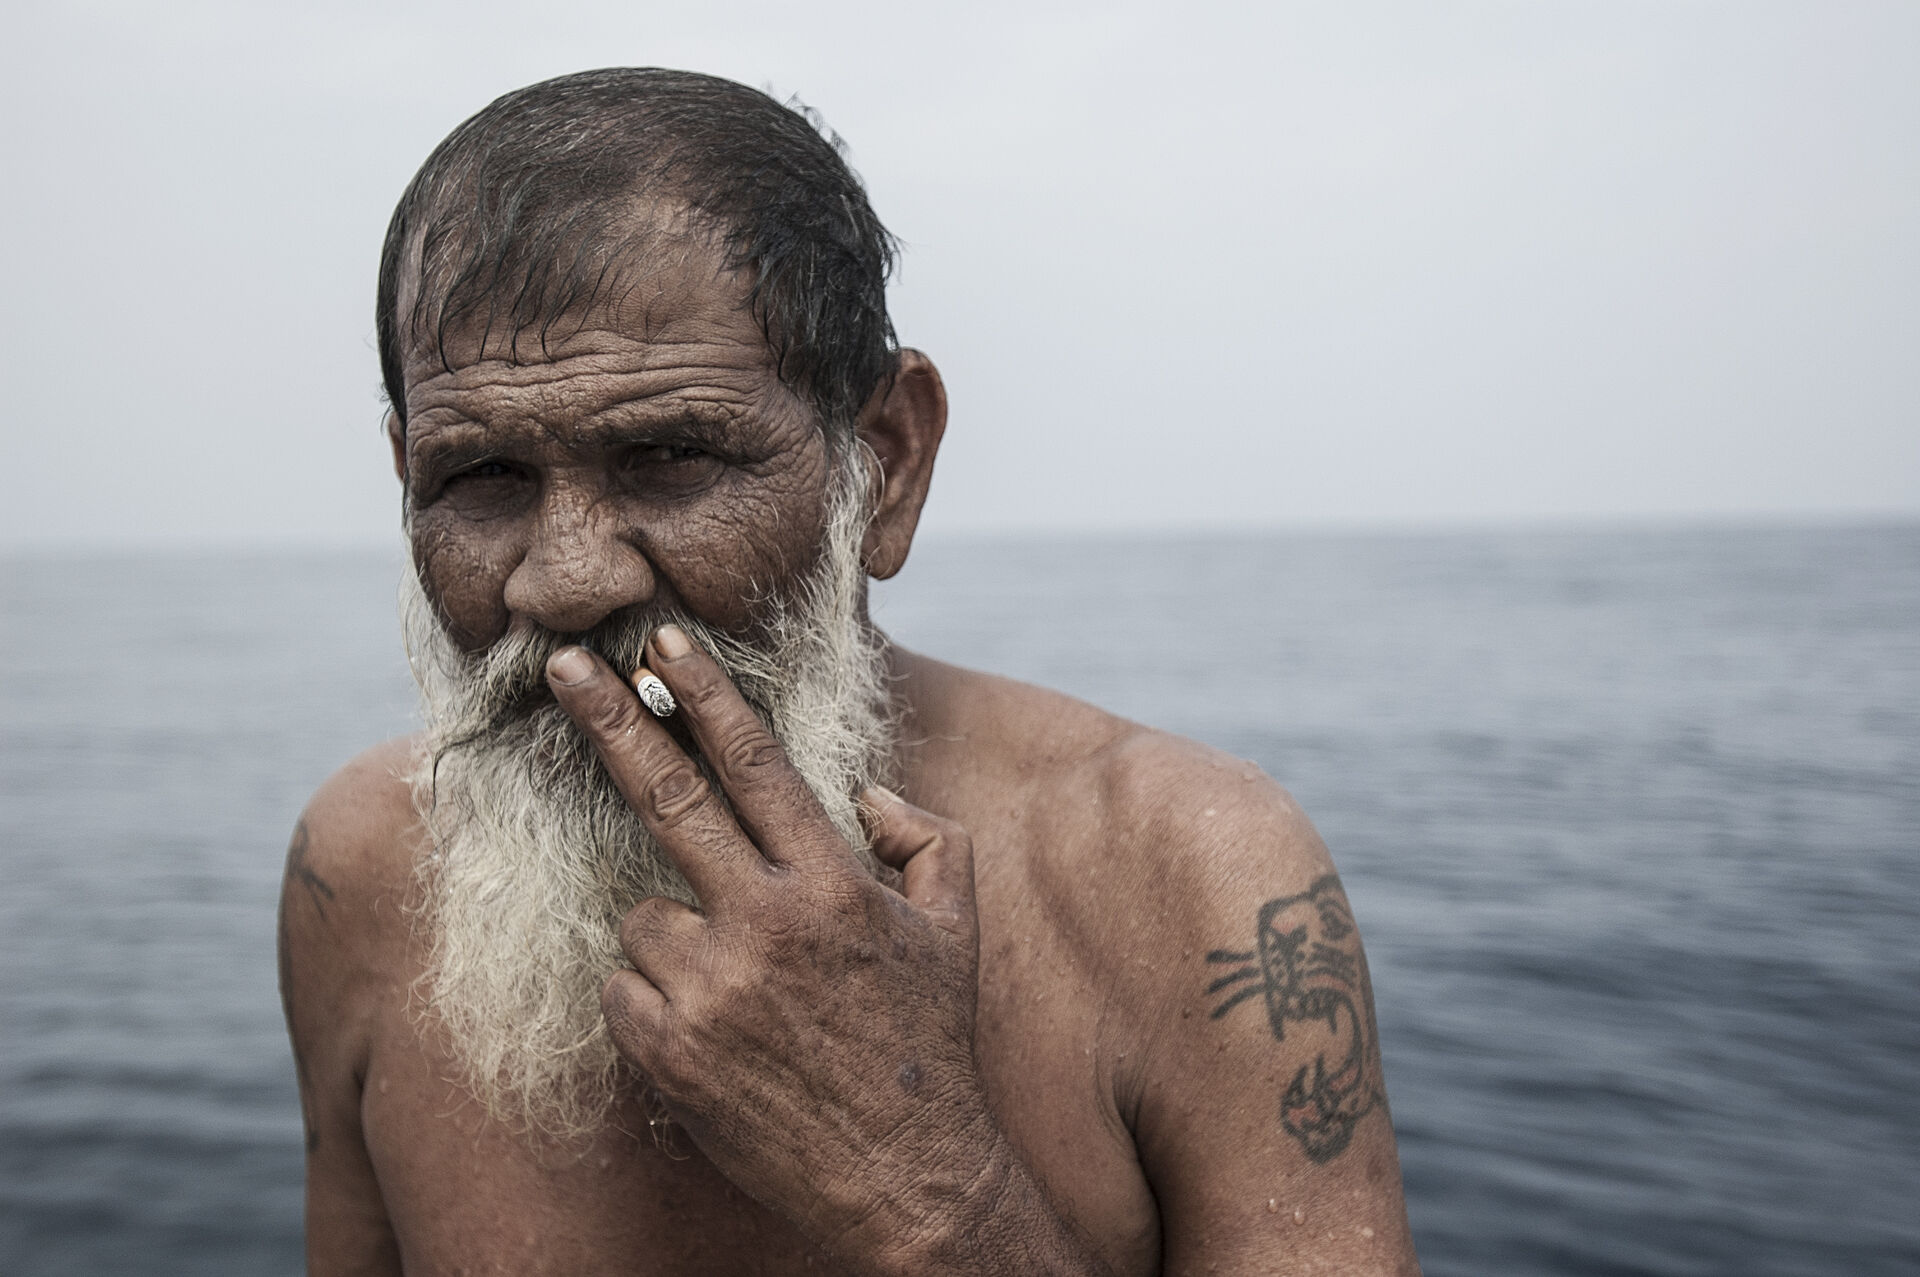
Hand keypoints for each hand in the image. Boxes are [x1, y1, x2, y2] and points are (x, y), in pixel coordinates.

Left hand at [546, 625, 991, 1267]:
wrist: (906, 1179)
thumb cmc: (930, 1044)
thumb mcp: (958, 929)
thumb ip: (926, 838)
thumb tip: (864, 792)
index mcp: (833, 883)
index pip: (754, 763)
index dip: (704, 695)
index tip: (659, 643)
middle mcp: (765, 924)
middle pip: (666, 796)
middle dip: (610, 719)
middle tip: (562, 666)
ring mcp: (710, 989)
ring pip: (642, 913)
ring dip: (671, 930)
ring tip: (735, 986)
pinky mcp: (669, 1051)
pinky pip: (625, 988)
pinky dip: (654, 997)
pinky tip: (712, 1030)